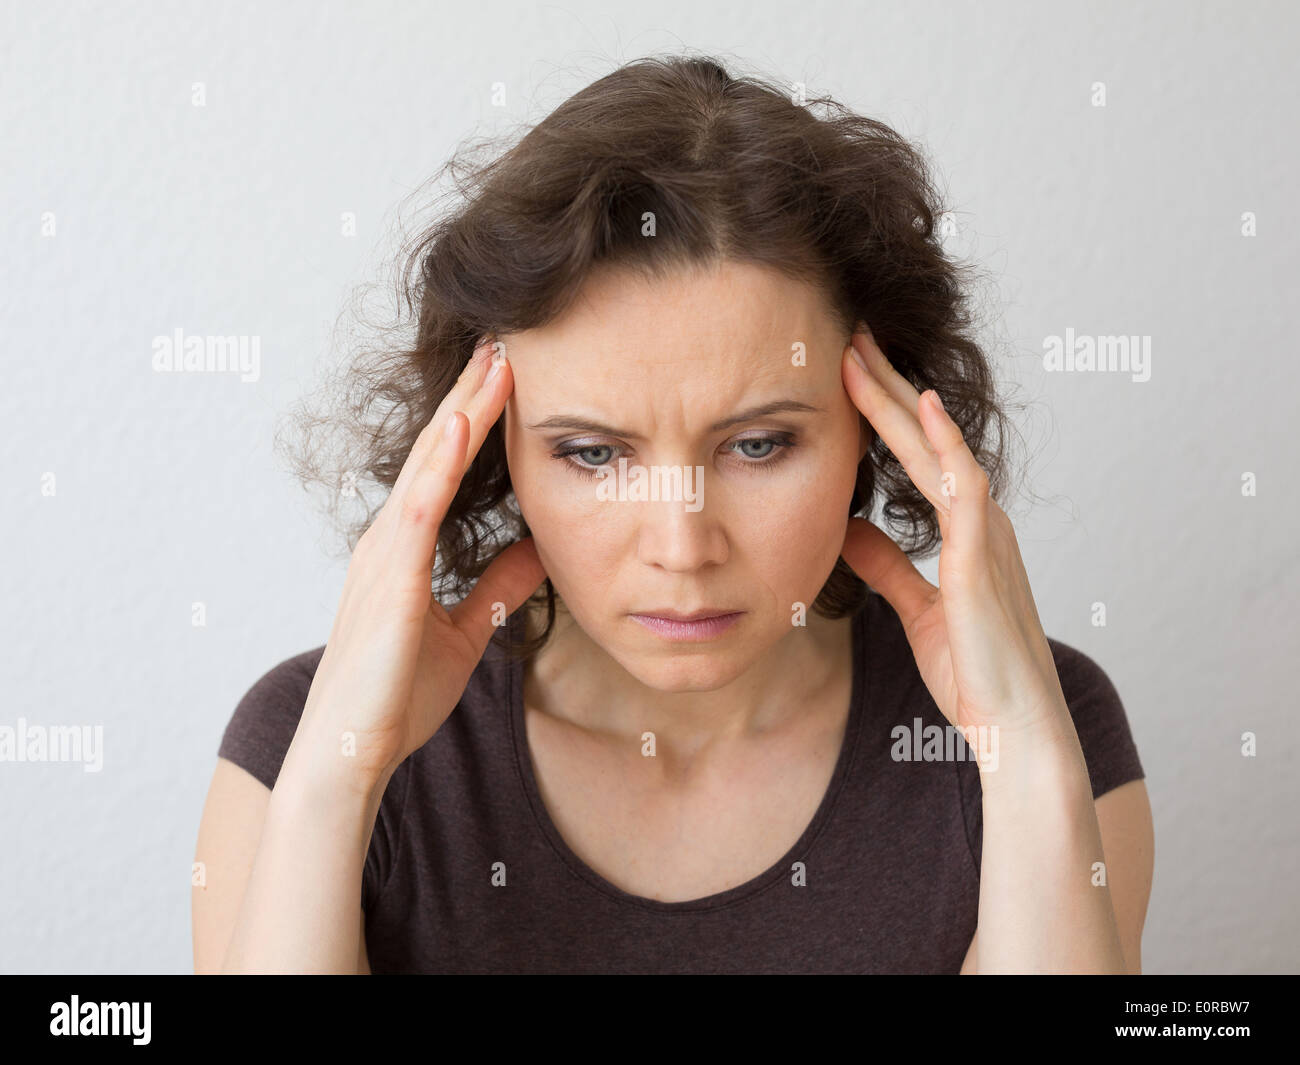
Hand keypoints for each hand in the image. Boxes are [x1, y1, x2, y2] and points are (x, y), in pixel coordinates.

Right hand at [299, 338, 546, 788]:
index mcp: (406, 547)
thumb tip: (540, 548)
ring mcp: (385, 554)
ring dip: (464, 410)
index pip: (447, 466)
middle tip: (505, 339)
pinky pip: (419, 510)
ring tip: (495, 359)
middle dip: (472, 394)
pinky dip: (441, 464)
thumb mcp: (469, 630)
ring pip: (430, 465)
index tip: (510, 372)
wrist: (353, 752)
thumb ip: (499, 586)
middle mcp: (390, 538)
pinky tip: (464, 425)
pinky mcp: (389, 579)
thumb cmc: (398, 696)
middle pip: (438, 450)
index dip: (478, 418)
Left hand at [838, 327, 1068, 740]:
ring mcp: (984, 535)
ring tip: (861, 351)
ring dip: (898, 398)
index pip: (917, 456)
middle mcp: (979, 521)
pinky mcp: (981, 558)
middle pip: (925, 438)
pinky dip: (943, 443)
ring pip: (938, 448)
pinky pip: (961, 488)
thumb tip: (846, 528)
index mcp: (966, 532)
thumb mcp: (916, 608)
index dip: (882, 411)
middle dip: (885, 384)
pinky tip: (920, 404)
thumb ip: (886, 565)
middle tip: (849, 333)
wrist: (1014, 729)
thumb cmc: (975, 674)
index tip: (847, 371)